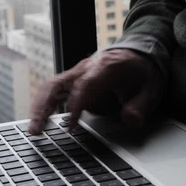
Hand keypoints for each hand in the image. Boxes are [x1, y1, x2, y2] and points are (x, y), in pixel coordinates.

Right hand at [28, 49, 163, 133]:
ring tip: (33, 130)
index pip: (85, 84)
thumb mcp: (151, 87)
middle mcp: (85, 68)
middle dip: (44, 107)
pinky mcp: (71, 81)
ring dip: (39, 108)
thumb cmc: (141, 72)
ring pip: (49, 87)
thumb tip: (130, 120)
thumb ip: (141, 105)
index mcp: (105, 66)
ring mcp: (76, 73)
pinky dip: (43, 106)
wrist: (135, 55)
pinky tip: (39, 123)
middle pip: (57, 83)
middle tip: (37, 129)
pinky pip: (52, 91)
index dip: (75, 103)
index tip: (69, 124)